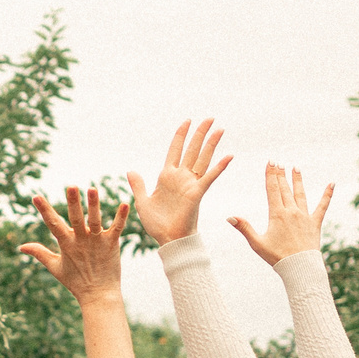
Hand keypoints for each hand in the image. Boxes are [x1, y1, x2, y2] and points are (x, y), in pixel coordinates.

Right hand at [19, 185, 130, 305]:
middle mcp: (81, 241)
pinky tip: (125, 203)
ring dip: (94, 205)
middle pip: (76, 219)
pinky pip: (117, 228)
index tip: (36, 197)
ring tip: (93, 189)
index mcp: (66, 244)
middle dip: (73, 203)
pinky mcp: (112, 244)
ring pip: (95, 221)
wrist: (98, 295)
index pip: (53, 224)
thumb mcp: (55, 267)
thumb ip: (39, 253)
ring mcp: (97, 242)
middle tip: (71, 186)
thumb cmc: (76, 281)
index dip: (44, 210)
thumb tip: (22, 246)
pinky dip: (121, 216)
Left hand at [125, 119, 233, 244]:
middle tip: (210, 118)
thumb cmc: (157, 224)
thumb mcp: (142, 202)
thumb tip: (130, 171)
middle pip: (192, 149)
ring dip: (211, 144)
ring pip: (202, 158)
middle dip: (200, 133)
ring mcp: (190, 184)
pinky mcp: (197, 193)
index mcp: (167, 176)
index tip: (187, 121)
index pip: (175, 150)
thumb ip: (138, 185)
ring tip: (220, 129)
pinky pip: (209, 177)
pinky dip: (219, 167)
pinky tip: (228, 156)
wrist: (167, 239)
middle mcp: (181, 177)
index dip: (180, 135)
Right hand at [228, 162, 334, 265]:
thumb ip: (244, 228)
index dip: (271, 175)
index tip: (270, 162)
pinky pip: (323, 206)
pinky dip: (327, 194)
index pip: (273, 190)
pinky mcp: (315, 223)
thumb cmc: (277, 257)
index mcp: (277, 215)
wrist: (300, 268)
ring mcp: (305, 216)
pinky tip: (332, 183)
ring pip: (300, 194)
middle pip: (285, 189)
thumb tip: (230, 217)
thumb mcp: (257, 243)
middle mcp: (292, 212)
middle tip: (278, 162)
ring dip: (297, 180)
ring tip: (296, 168)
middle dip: (280, 174)